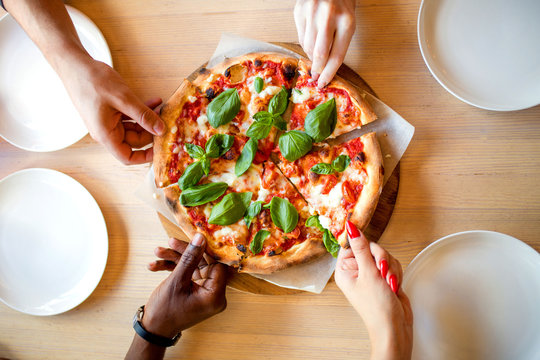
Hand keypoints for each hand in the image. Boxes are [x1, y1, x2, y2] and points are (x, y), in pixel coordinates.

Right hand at [59, 58, 165, 164]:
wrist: (75, 64)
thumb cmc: (93, 81)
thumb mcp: (124, 99)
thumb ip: (143, 116)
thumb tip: (161, 130)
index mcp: (106, 135)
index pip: (127, 157)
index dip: (145, 157)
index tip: (160, 148)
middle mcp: (106, 131)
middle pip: (134, 141)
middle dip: (151, 131)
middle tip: (165, 119)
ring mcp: (107, 122)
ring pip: (134, 127)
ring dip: (148, 119)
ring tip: (160, 107)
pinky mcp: (109, 112)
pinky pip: (129, 117)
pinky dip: (141, 110)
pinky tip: (153, 101)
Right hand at [142, 234, 227, 337]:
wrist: (151, 331)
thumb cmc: (165, 311)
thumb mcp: (176, 281)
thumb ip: (189, 257)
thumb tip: (200, 237)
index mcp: (215, 295)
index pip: (216, 264)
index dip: (204, 249)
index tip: (192, 236)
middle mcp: (213, 294)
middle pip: (203, 263)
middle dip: (184, 253)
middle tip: (169, 242)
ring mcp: (203, 292)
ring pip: (192, 267)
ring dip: (175, 259)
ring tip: (157, 252)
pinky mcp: (194, 291)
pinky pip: (187, 274)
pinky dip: (173, 269)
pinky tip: (155, 266)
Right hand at [294, 0, 355, 87]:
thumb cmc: (342, 3)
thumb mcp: (348, 21)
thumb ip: (338, 43)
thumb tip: (325, 68)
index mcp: (347, 22)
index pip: (336, 56)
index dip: (329, 74)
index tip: (324, 83)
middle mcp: (328, 17)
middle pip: (320, 55)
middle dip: (318, 69)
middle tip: (316, 77)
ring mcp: (312, 13)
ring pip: (308, 47)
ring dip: (311, 57)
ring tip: (315, 57)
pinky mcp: (300, 11)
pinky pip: (301, 37)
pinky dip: (305, 44)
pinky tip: (311, 42)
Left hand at [335, 221, 412, 359]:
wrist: (394, 327)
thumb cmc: (377, 308)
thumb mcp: (368, 274)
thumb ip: (362, 248)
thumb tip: (351, 228)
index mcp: (345, 269)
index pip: (352, 244)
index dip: (363, 245)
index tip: (371, 253)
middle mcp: (356, 270)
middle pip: (371, 247)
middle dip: (382, 259)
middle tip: (382, 272)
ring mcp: (371, 274)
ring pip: (384, 255)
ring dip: (391, 268)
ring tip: (389, 283)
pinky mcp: (384, 277)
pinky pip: (392, 264)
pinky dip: (396, 273)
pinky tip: (394, 286)